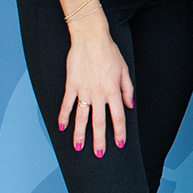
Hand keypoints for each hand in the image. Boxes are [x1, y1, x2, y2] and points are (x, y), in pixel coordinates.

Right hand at [58, 12, 133, 157]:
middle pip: (99, 122)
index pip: (118, 117)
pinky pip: (67, 104)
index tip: (119, 144)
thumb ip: (127, 89)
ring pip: (81, 117)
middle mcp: (99, 93)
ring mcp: (84, 90)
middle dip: (99, 140)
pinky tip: (62, 127)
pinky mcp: (71, 85)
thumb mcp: (124, 69)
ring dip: (80, 134)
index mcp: (113, 90)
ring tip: (78, 147)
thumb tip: (130, 105)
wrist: (90, 38)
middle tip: (99, 155)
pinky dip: (64, 116)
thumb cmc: (109, 52)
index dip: (119, 132)